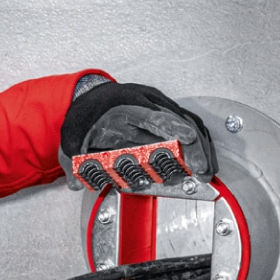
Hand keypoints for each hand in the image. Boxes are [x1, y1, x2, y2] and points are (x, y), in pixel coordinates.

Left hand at [59, 82, 216, 189]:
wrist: (89, 97)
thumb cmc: (86, 113)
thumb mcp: (72, 135)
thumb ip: (74, 159)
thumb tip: (76, 182)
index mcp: (125, 104)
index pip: (154, 115)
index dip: (173, 126)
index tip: (189, 139)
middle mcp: (147, 102)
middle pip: (180, 120)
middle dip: (194, 148)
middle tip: (201, 171)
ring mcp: (159, 106)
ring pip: (189, 123)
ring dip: (201, 148)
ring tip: (206, 172)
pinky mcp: (165, 114)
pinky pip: (189, 125)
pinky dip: (199, 144)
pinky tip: (202, 161)